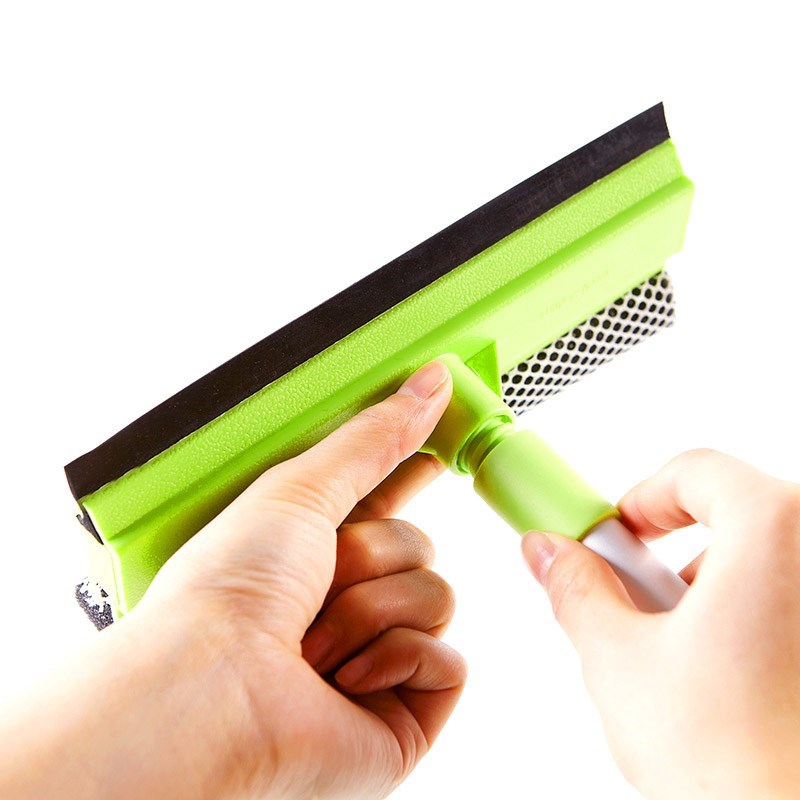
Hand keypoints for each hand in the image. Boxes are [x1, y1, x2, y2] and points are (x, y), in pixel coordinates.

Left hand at [0, 360, 464, 799]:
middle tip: (319, 578)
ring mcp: (377, 655)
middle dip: (372, 555)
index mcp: (317, 545)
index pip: (386, 499)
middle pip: (416, 544)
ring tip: (316, 642)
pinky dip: (398, 660)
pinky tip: (348, 681)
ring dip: (373, 610)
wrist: (212, 692)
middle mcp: (347, 599)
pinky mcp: (403, 710)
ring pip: (435, 597)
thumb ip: (375, 437)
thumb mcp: (300, 487)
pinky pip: (446, 660)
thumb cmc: (229, 589)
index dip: (413, 473)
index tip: (439, 446)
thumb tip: (433, 382)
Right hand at [522, 449, 799, 798]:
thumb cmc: (737, 767)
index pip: (697, 470)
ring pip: (767, 562)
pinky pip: (789, 601)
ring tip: (682, 656)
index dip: (640, 500)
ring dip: (713, 592)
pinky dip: (755, 620)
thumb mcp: (620, 660)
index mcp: (778, 533)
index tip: (613, 537)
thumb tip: (548, 553)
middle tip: (640, 605)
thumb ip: (576, 589)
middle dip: (673, 557)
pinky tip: (729, 680)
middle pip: (734, 514)